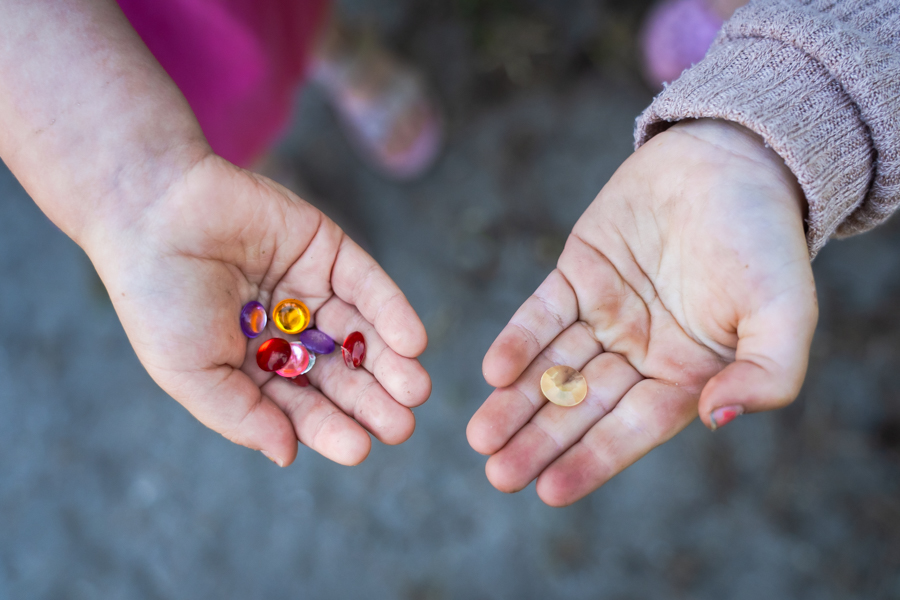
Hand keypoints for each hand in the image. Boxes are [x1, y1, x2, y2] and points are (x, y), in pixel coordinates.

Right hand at [87, 154, 429, 466]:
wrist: (151, 210)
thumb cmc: (158, 298)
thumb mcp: (190, 372)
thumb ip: (241, 415)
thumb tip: (289, 456)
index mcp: (252, 364)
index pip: (300, 405)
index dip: (330, 428)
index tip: (359, 450)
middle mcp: (286, 330)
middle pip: (339, 374)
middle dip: (370, 401)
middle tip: (402, 427)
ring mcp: (309, 289)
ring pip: (360, 332)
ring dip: (391, 362)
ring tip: (415, 390)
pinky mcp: (327, 250)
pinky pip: (367, 285)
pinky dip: (392, 312)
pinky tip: (412, 342)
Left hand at [467, 119, 816, 505]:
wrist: (732, 156)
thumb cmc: (765, 238)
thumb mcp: (786, 311)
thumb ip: (766, 374)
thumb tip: (717, 418)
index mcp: (688, 373)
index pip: (633, 428)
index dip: (592, 460)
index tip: (549, 491)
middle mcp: (641, 351)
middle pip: (583, 406)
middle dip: (539, 440)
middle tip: (497, 475)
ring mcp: (606, 313)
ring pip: (555, 367)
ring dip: (516, 401)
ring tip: (479, 436)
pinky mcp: (578, 274)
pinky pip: (542, 313)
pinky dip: (519, 341)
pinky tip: (493, 372)